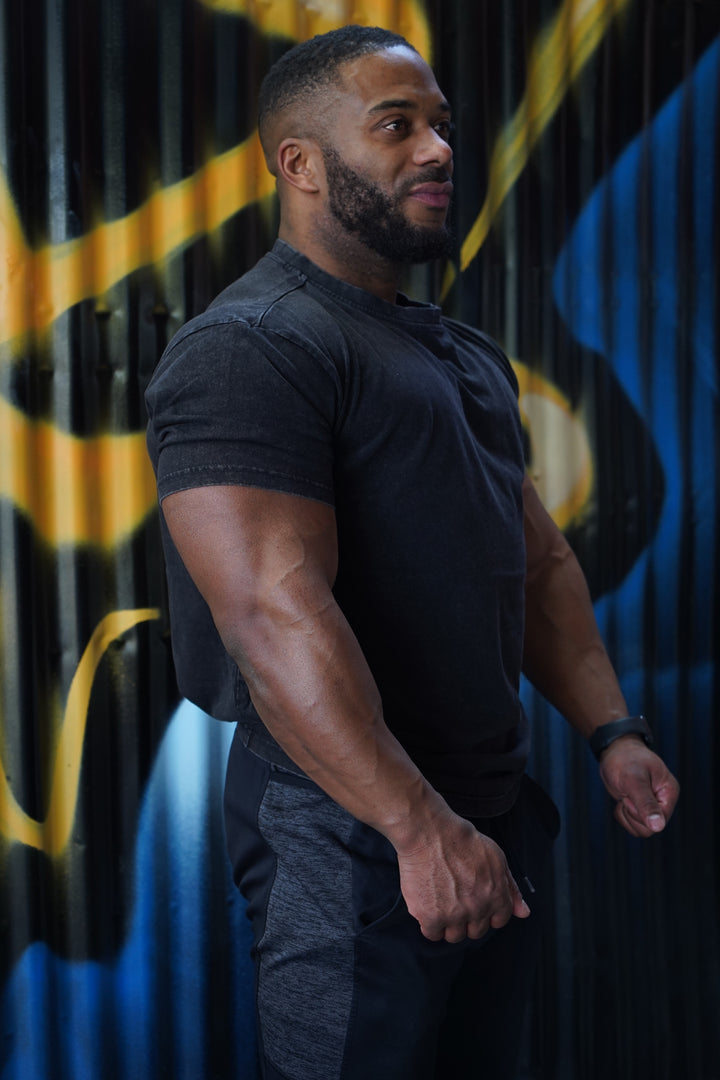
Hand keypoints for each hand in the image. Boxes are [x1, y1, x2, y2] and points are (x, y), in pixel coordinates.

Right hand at [395, 810, 530, 943]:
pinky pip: (432, 934)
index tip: (475, 903)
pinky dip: (429, 923)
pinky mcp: (431, 917)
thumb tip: (524, 913)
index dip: (486, 912)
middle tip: (455, 899)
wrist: (431, 834)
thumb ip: (511, 888)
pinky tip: (427, 905)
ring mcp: (455, 915)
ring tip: (440, 900)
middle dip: (467, 919)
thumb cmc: (462, 841)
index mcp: (497, 896)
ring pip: (454, 936)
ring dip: (448, 923)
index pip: (498, 921)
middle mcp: (478, 909)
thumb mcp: (497, 858)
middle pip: (476, 932)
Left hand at [598, 736, 679, 836]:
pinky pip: (632, 825)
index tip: (632, 792)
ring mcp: (652, 806)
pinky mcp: (640, 808)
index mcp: (669, 792)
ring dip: (626, 814)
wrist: (614, 750)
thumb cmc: (624, 759)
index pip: (659, 821)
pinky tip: (622, 798)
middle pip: (649, 828)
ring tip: (626, 793)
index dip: (639, 811)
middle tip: (627, 791)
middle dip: (632, 813)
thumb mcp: (633, 780)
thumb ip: (646, 803)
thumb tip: (659, 827)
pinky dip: (622, 814)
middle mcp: (663, 801)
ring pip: (640, 829)